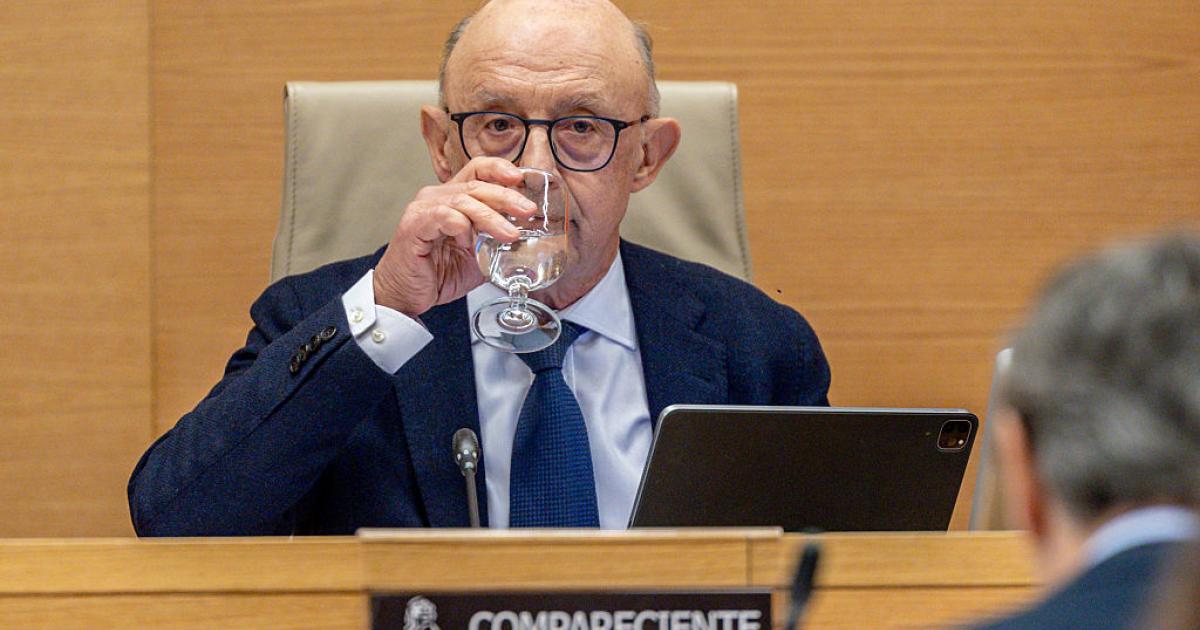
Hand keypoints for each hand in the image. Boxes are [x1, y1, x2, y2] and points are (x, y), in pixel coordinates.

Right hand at [372, 158, 536, 317]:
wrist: (406, 296)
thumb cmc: (436, 274)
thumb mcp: (478, 256)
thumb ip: (497, 243)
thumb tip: (528, 240)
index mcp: (452, 198)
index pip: (477, 170)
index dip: (499, 169)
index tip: (520, 178)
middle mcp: (436, 197)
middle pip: (476, 184)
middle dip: (506, 196)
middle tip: (528, 211)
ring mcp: (423, 209)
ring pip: (463, 200)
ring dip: (491, 217)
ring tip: (510, 234)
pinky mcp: (414, 225)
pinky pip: (444, 216)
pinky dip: (462, 228)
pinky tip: (468, 244)